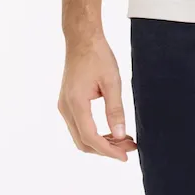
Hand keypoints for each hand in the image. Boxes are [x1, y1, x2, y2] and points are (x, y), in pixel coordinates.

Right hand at [57, 35, 136, 160]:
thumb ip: (115, 109)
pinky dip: (94, 132)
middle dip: (106, 149)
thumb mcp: (112, 81)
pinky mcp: (67, 102)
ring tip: (123, 139)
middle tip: (129, 147)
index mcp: (76, 103)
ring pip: (80, 136)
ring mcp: (64, 106)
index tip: (125, 156)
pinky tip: (111, 129)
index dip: (108, 151)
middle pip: (83, 142)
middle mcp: (66, 108)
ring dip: (100, 142)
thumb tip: (119, 134)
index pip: (91, 138)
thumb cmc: (98, 55)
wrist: (82, 39)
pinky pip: (79, 126)